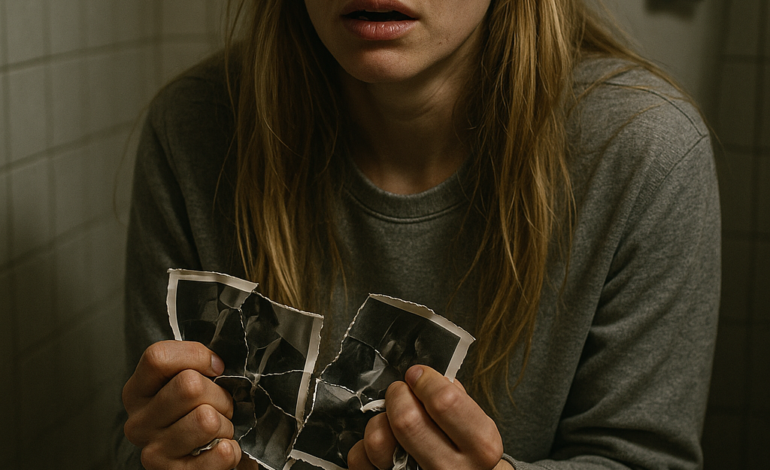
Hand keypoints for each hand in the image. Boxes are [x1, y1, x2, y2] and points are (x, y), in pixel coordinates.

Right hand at [122, 340, 242, 469]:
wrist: (201, 461)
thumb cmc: (198, 413)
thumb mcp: (190, 382)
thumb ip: (195, 365)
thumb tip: (216, 363)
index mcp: (137, 393)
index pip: (157, 357)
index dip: (196, 356)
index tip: (215, 368)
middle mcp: (137, 423)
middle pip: (190, 385)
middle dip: (219, 394)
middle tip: (219, 407)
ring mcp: (153, 452)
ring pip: (207, 419)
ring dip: (225, 424)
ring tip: (217, 431)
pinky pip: (221, 452)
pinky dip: (231, 449)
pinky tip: (220, 450)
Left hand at [347, 365, 509, 469]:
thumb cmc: (470, 455)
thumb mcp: (477, 428)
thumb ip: (458, 402)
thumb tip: (426, 378)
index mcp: (481, 446)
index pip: (446, 402)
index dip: (425, 381)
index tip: (417, 375)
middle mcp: (452, 469)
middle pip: (407, 419)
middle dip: (398, 395)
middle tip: (401, 393)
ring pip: (378, 442)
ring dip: (379, 421)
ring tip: (389, 422)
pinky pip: (360, 461)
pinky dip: (362, 447)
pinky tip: (381, 446)